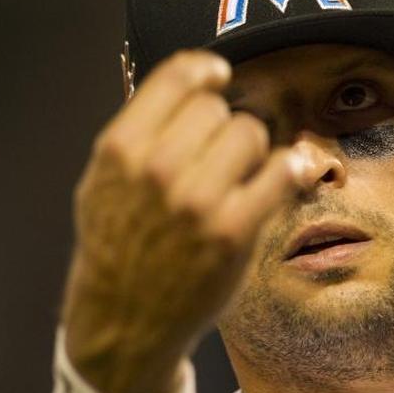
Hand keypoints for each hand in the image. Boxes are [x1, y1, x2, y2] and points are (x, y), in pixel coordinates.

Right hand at [60, 50, 308, 392]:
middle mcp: (157, 169)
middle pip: (217, 108)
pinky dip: (289, 169)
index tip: (217, 77)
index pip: (176, 77)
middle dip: (221, 127)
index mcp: (120, 150)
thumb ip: (143, 128)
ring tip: (236, 178)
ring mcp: (197, 201)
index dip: (204, 70)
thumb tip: (198, 75)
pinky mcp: (234, 231)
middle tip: (214, 158)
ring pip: (251, 133)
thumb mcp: (104, 179)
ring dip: (251, 152)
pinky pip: (282, 170)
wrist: (124, 322)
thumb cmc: (119, 244)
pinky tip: (280, 177)